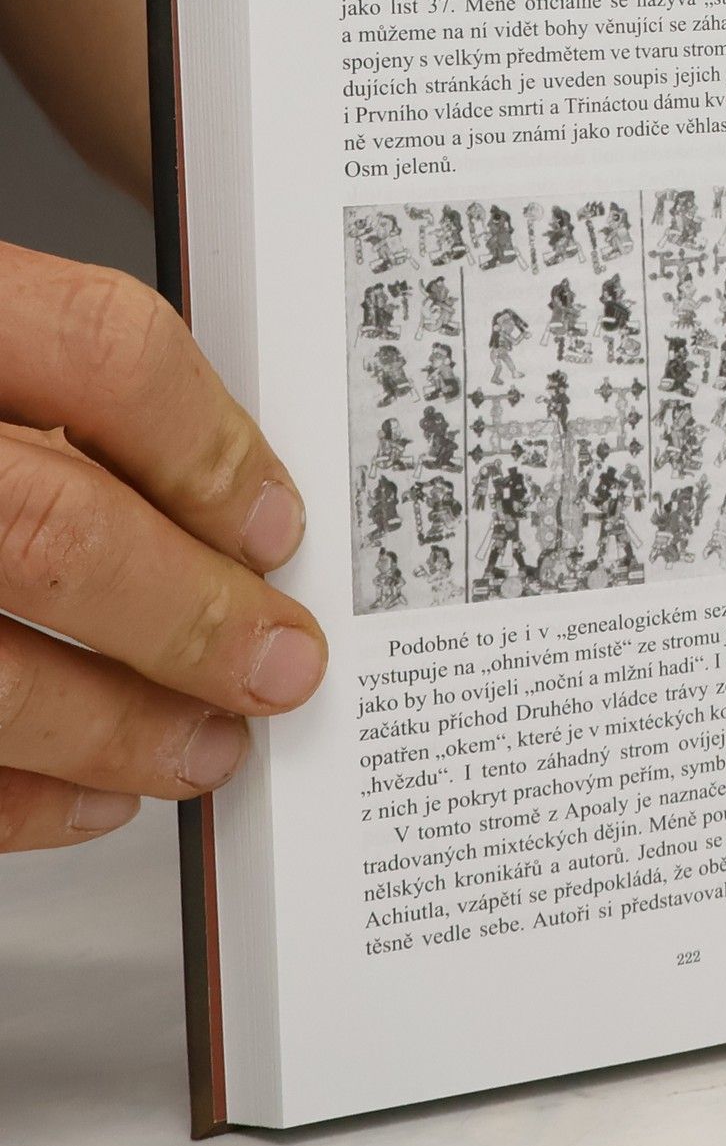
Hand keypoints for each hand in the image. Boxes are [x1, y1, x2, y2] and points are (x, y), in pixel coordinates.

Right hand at [0, 241, 325, 850]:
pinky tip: (85, 795)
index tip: (276, 524)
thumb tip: (209, 500)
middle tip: (280, 664)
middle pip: (50, 526)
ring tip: (209, 746)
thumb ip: (38, 386)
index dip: (211, 445)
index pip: (100, 347)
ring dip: (117, 726)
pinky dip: (14, 798)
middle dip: (193, 615)